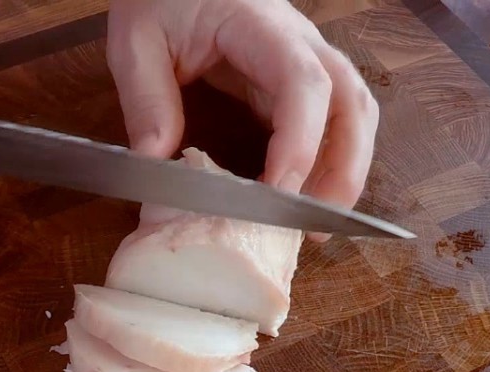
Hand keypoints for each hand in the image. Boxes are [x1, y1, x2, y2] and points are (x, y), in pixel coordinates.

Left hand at [107, 0, 378, 238]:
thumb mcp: (136, 39)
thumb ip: (146, 98)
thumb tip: (154, 162)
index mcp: (262, 27)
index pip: (303, 83)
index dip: (300, 141)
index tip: (277, 191)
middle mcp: (299, 42)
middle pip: (351, 102)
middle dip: (344, 168)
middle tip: (314, 227)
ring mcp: (305, 60)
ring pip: (353, 115)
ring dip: (345, 171)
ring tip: (315, 226)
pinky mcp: (296, 81)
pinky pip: (330, 123)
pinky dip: (327, 164)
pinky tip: (301, 201)